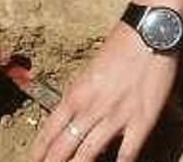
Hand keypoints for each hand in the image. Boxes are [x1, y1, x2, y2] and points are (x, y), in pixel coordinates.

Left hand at [28, 25, 178, 161]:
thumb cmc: (119, 47)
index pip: (50, 130)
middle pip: (64, 147)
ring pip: (89, 154)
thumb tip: (71, 116)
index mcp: (76, 94)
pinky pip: (127, 153)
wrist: (149, 33)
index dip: (39, 150)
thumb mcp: (89, 72)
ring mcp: (116, 117)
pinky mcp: (142, 121)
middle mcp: (91, 109)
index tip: (33, 160)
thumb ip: (80, 95)